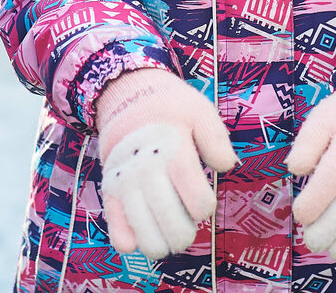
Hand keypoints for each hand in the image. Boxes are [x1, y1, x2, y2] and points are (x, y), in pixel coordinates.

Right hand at [96, 68, 236, 259]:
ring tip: (167, 236)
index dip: (204, 207)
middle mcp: (148, 169)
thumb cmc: (168, 105)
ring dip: (161, 243)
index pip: (197, 200)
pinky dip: (126, 240)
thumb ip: (216, 139)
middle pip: (172, 222)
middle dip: (185, 232)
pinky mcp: (109, 188)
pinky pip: (115, 225)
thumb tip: (226, 166)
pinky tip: (135, 242)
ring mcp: (126, 181)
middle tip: (187, 226)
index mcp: (174, 151)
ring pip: (145, 232)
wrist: (124, 92)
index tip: (203, 201)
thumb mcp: (199, 110)